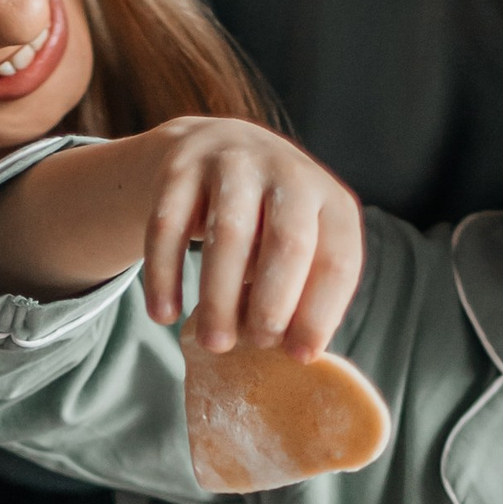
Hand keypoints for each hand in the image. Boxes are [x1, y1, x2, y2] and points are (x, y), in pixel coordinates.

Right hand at [0, 118, 362, 351]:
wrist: (219, 146)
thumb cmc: (268, 220)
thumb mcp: (300, 243)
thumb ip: (301, 289)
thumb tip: (294, 355)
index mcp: (330, 200)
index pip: (338, 260)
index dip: (321, 312)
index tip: (302, 357)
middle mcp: (288, 173)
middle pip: (287, 242)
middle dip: (272, 303)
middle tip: (255, 346)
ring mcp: (234, 163)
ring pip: (228, 233)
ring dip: (219, 296)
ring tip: (214, 344)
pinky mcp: (182, 166)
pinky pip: (167, 225)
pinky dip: (164, 274)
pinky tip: (164, 314)